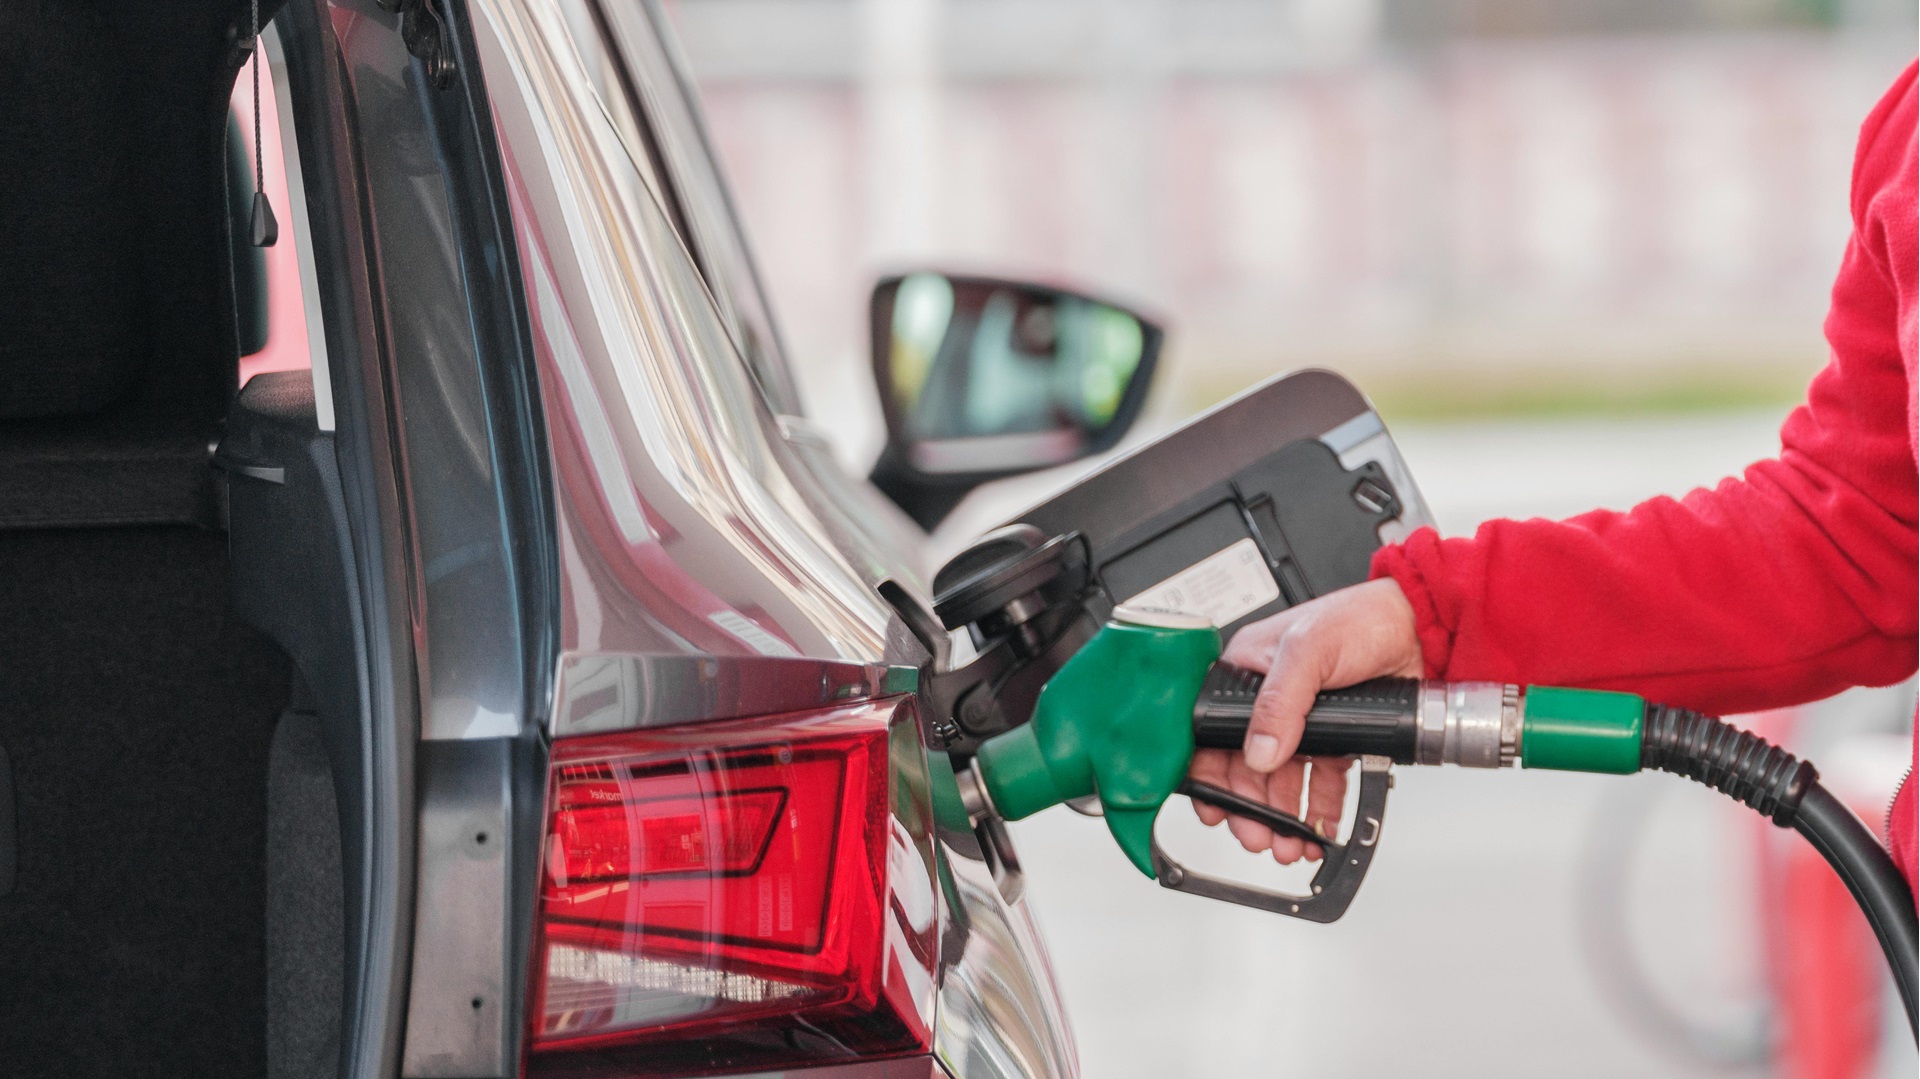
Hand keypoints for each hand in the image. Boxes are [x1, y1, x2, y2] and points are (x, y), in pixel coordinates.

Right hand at [1189, 578, 1422, 863]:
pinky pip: (1320, 781)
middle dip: (1251, 809)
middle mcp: (1270, 700)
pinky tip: (1320, 828)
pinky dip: (1318, 809)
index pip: (1212, 732)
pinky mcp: (1336, 737)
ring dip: (1282, 817)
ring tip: (1288, 843)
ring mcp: (1302, 721)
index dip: (1211, 774)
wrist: (1421, 627)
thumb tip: (1258, 751)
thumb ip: (1279, 701)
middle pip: (1247, 767)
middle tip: (1258, 836)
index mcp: (1246, 672)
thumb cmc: (1360, 617)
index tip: (1216, 809)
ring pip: (1282, 781)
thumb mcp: (1308, 648)